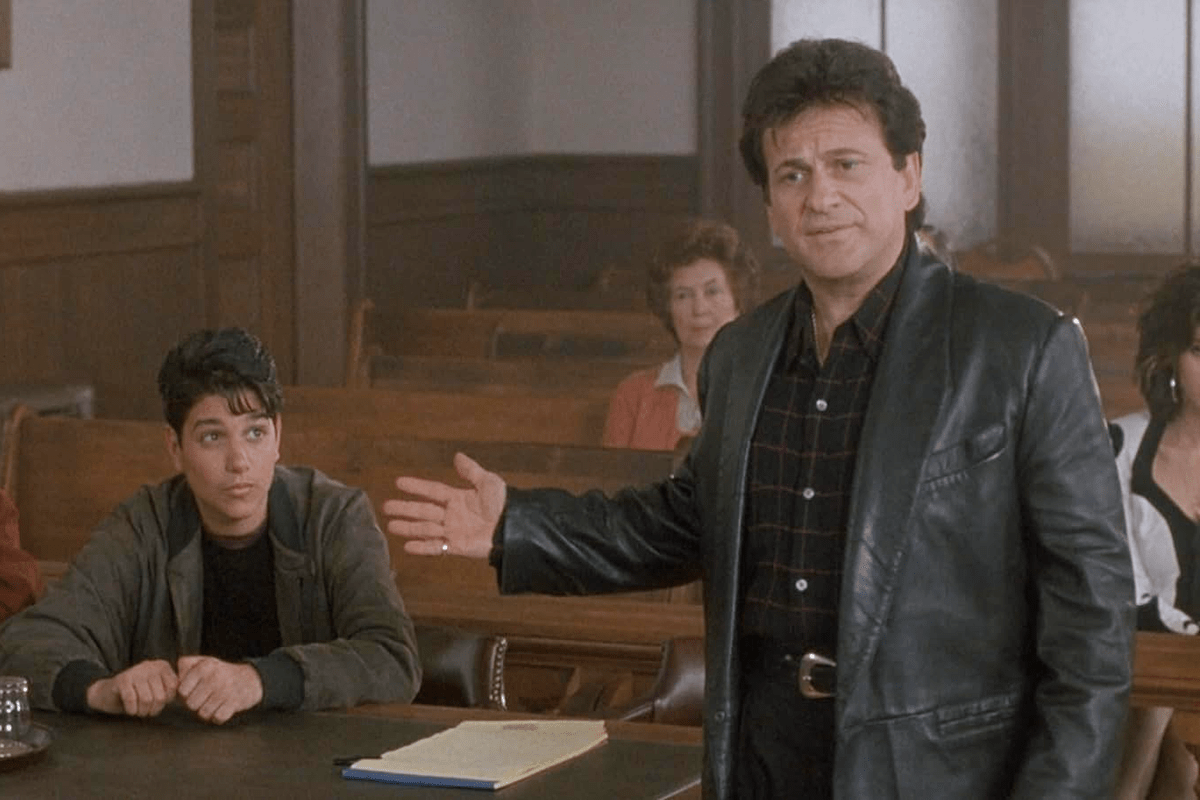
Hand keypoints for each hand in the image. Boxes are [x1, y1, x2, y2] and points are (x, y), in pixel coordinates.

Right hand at [86, 659, 178, 716]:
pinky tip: (130, 710)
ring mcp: (135, 671)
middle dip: (153, 710)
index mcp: (162, 666)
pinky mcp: (122, 680)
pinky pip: (131, 700)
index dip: (166, 701)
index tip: (158, 704)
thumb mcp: (157, 689)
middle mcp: (150, 665)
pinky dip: (131, 710)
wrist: (108, 693)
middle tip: (147, 712)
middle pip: (160, 696)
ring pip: (146, 699)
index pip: (174, 688)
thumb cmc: (137, 694)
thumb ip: (171, 690)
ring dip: (142, 711)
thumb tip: (186, 698)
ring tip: (139, 711)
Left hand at [176, 655, 262, 723]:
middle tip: (205, 697)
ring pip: (203, 713)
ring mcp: (226, 690)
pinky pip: (218, 718)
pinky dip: (219, 716)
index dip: (185, 694)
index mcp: (204, 667)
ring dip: (207, 711)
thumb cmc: (221, 673)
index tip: (193, 691)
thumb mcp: (204, 662)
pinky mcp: (235, 703)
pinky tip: (222, 707)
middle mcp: (215, 677)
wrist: (250, 679)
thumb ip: (185, 665)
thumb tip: (174, 678)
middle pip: (191, 704)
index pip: (181, 691)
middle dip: (196, 704)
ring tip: (214, 702)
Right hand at [382, 452, 505, 559]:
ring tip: (390, 526)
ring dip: (408, 528)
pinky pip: (436, 547)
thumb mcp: (488, 482)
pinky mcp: (457, 547)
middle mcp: (452, 514)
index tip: (398, 482)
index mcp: (458, 498)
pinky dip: (422, 547)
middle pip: (424, 511)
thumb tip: (457, 456)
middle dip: (405, 508)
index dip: (416, 486)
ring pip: (425, 528)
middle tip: (385, 506)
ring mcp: (453, 531)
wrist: (515, 527)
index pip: (432, 491)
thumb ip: (470, 471)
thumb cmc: (504, 503)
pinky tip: (407, 547)